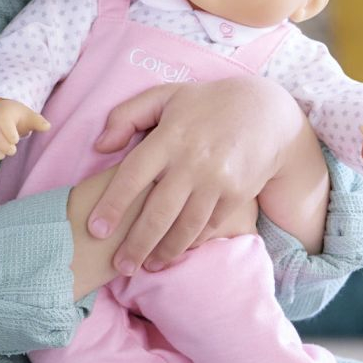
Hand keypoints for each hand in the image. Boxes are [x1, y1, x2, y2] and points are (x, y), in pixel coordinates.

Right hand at [0, 97, 50, 165]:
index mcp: (4, 112)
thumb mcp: (28, 115)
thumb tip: (47, 126)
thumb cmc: (17, 115)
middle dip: (0, 142)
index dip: (7, 130)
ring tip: (2, 156)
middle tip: (12, 151)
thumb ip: (37, 121)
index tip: (15, 140)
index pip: (3, 119)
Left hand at [86, 76, 302, 274]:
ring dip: (164, 252)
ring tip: (147, 266)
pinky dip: (191, 242)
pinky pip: (209, 226)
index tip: (96, 229)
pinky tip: (176, 251)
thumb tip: (100, 146)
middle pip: (158, 213)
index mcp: (169, 137)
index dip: (113, 205)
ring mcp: (217, 180)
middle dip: (136, 245)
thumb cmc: (206, 104)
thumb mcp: (165, 96)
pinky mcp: (237, 194)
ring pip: (185, 227)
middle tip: (120, 266)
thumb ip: (127, 116)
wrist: (266, 112)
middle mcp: (192, 161)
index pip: (132, 175)